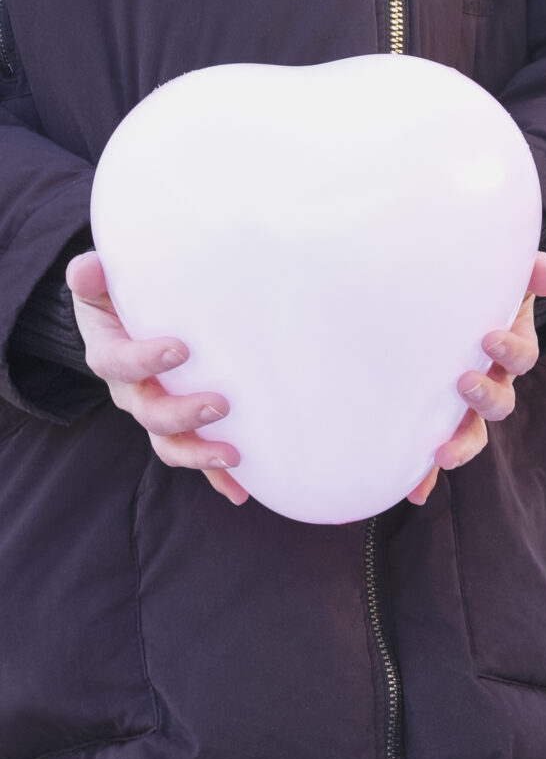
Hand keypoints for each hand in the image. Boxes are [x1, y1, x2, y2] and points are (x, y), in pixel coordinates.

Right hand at [66, 250, 247, 504]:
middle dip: (182, 414)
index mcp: (112, 355)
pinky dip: (217, 478)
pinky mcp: (183, 428)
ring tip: (234, 455)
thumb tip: (89, 267)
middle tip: (220, 404)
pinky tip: (242, 491)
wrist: (132, 321)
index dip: (144, 359)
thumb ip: (94, 277)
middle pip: (149, 413)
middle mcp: (133, 391)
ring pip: (170, 443)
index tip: (179, 349)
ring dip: (199, 453)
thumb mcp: (103, 284)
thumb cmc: (123, 298)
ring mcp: (157, 413)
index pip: (119, 362)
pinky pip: (197, 455)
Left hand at [408, 251, 545, 505]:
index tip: (489, 339)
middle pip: (500, 403)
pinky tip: (414, 493)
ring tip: (440, 451)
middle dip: (486, 398)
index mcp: (503, 349)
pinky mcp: (432, 422)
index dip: (511, 352)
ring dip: (461, 444)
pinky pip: (431, 453)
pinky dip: (425, 475)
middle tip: (463, 383)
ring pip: (472, 433)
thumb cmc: (472, 288)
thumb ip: (526, 269)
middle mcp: (489, 382)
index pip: (520, 357)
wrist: (442, 302)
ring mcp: (461, 406)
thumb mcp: (501, 276)